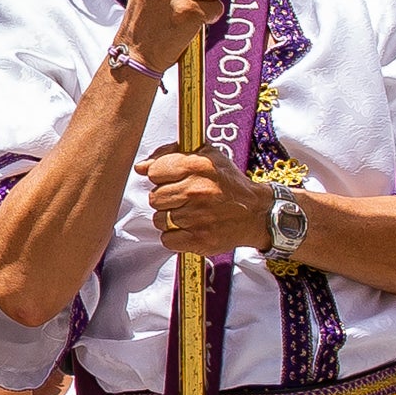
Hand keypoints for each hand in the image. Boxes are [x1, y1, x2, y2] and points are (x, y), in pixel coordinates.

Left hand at [140, 147, 277, 262]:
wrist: (255, 213)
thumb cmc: (228, 183)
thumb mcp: (206, 156)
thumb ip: (170, 155)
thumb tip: (141, 167)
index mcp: (197, 166)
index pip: (154, 172)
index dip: (161, 177)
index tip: (173, 180)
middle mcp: (196, 191)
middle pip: (154, 198)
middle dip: (166, 199)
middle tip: (184, 199)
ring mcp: (197, 217)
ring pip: (159, 220)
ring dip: (170, 218)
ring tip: (189, 213)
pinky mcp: (198, 240)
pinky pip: (167, 239)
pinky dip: (175, 237)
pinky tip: (190, 228)